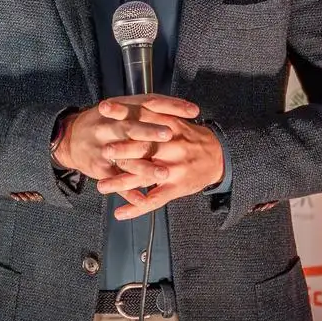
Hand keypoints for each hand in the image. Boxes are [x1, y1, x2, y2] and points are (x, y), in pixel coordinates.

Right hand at [53, 95, 199, 181]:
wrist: (70, 138)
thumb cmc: (104, 121)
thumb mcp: (121, 107)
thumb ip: (147, 108)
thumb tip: (182, 109)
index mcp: (121, 109)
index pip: (148, 103)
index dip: (170, 106)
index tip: (191, 111)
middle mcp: (110, 126)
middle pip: (132, 128)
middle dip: (151, 131)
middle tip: (170, 135)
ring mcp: (103, 148)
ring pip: (126, 159)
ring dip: (144, 167)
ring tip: (163, 173)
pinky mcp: (99, 168)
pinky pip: (115, 180)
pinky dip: (128, 192)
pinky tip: (142, 199)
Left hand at [97, 109, 223, 220]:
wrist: (219, 157)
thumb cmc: (193, 139)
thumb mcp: (178, 121)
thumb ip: (156, 116)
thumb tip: (130, 107)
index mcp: (169, 127)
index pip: (142, 118)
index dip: (123, 113)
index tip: (104, 108)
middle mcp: (170, 147)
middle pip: (143, 148)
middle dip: (123, 150)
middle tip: (104, 151)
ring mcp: (173, 169)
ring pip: (143, 177)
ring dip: (121, 183)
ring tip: (102, 186)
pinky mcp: (175, 187)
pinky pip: (154, 200)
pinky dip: (136, 208)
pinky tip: (121, 213)